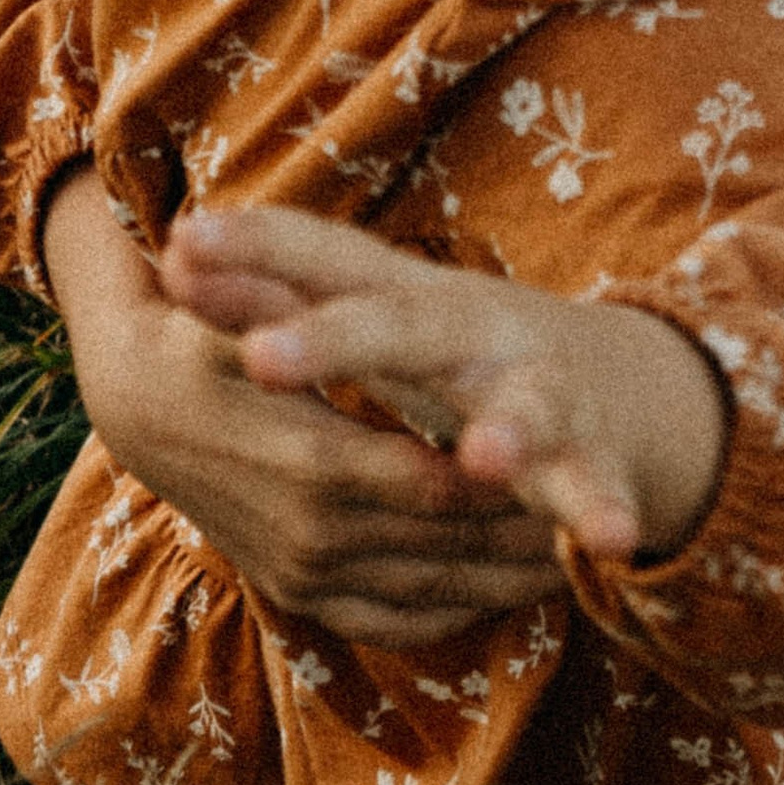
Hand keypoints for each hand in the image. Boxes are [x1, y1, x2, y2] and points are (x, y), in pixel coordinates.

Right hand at [44, 167, 566, 646]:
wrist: (140, 397)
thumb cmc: (203, 339)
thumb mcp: (252, 316)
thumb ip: (313, 320)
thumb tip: (364, 330)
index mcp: (309, 466)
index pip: (429, 487)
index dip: (506, 484)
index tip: (579, 469)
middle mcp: (311, 538)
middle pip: (446, 549)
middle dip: (529, 540)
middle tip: (614, 527)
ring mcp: (305, 577)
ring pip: (432, 594)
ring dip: (511, 579)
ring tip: (589, 555)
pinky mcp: (302, 598)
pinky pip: (399, 620)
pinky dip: (464, 608)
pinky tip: (518, 584)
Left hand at [168, 206, 730, 566]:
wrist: (611, 380)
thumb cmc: (450, 342)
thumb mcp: (367, 307)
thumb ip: (277, 283)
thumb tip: (172, 251)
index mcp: (407, 294)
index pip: (324, 260)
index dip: (257, 252)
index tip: (183, 244)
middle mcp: (472, 327)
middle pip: (404, 326)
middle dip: (337, 340)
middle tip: (258, 356)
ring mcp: (539, 383)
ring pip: (523, 405)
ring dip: (506, 431)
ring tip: (482, 456)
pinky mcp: (589, 443)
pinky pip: (591, 482)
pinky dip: (601, 505)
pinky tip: (604, 540)